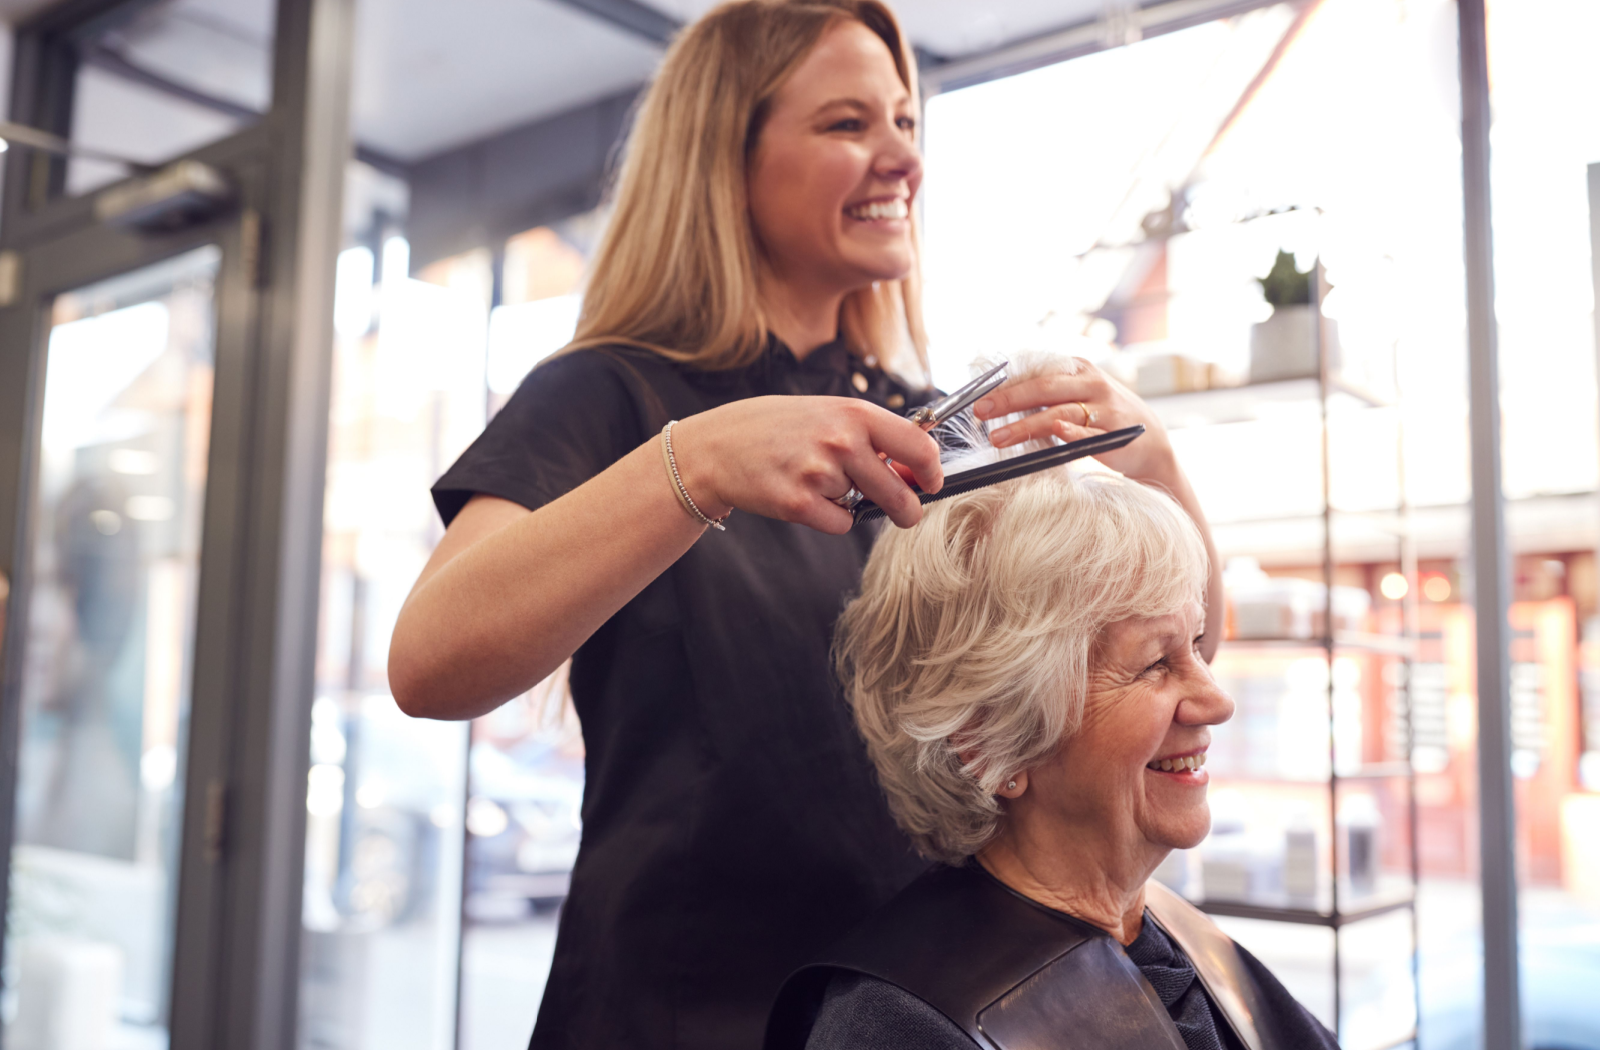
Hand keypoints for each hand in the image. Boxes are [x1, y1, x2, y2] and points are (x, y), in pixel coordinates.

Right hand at [669, 396, 943, 533]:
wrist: (717, 447)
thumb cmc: (777, 428)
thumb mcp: (827, 415)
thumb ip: (871, 438)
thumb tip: (914, 472)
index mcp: (855, 412)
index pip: (918, 445)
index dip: (931, 470)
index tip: (930, 482)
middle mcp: (841, 441)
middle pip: (900, 492)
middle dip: (907, 509)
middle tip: (905, 513)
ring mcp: (820, 473)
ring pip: (864, 508)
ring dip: (850, 502)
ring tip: (815, 478)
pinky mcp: (799, 504)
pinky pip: (839, 524)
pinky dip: (829, 518)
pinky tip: (802, 495)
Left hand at [973, 359, 1177, 485]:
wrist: (1150, 443)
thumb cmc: (1103, 418)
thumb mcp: (1077, 396)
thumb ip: (1045, 395)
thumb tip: (998, 400)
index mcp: (1078, 369)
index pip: (1035, 373)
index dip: (1005, 385)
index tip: (978, 399)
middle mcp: (1091, 383)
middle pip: (1043, 388)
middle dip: (1008, 400)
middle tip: (981, 412)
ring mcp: (1104, 407)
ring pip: (1058, 412)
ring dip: (1026, 425)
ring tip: (998, 437)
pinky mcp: (1113, 433)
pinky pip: (1088, 431)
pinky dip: (1071, 431)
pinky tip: (1055, 431)